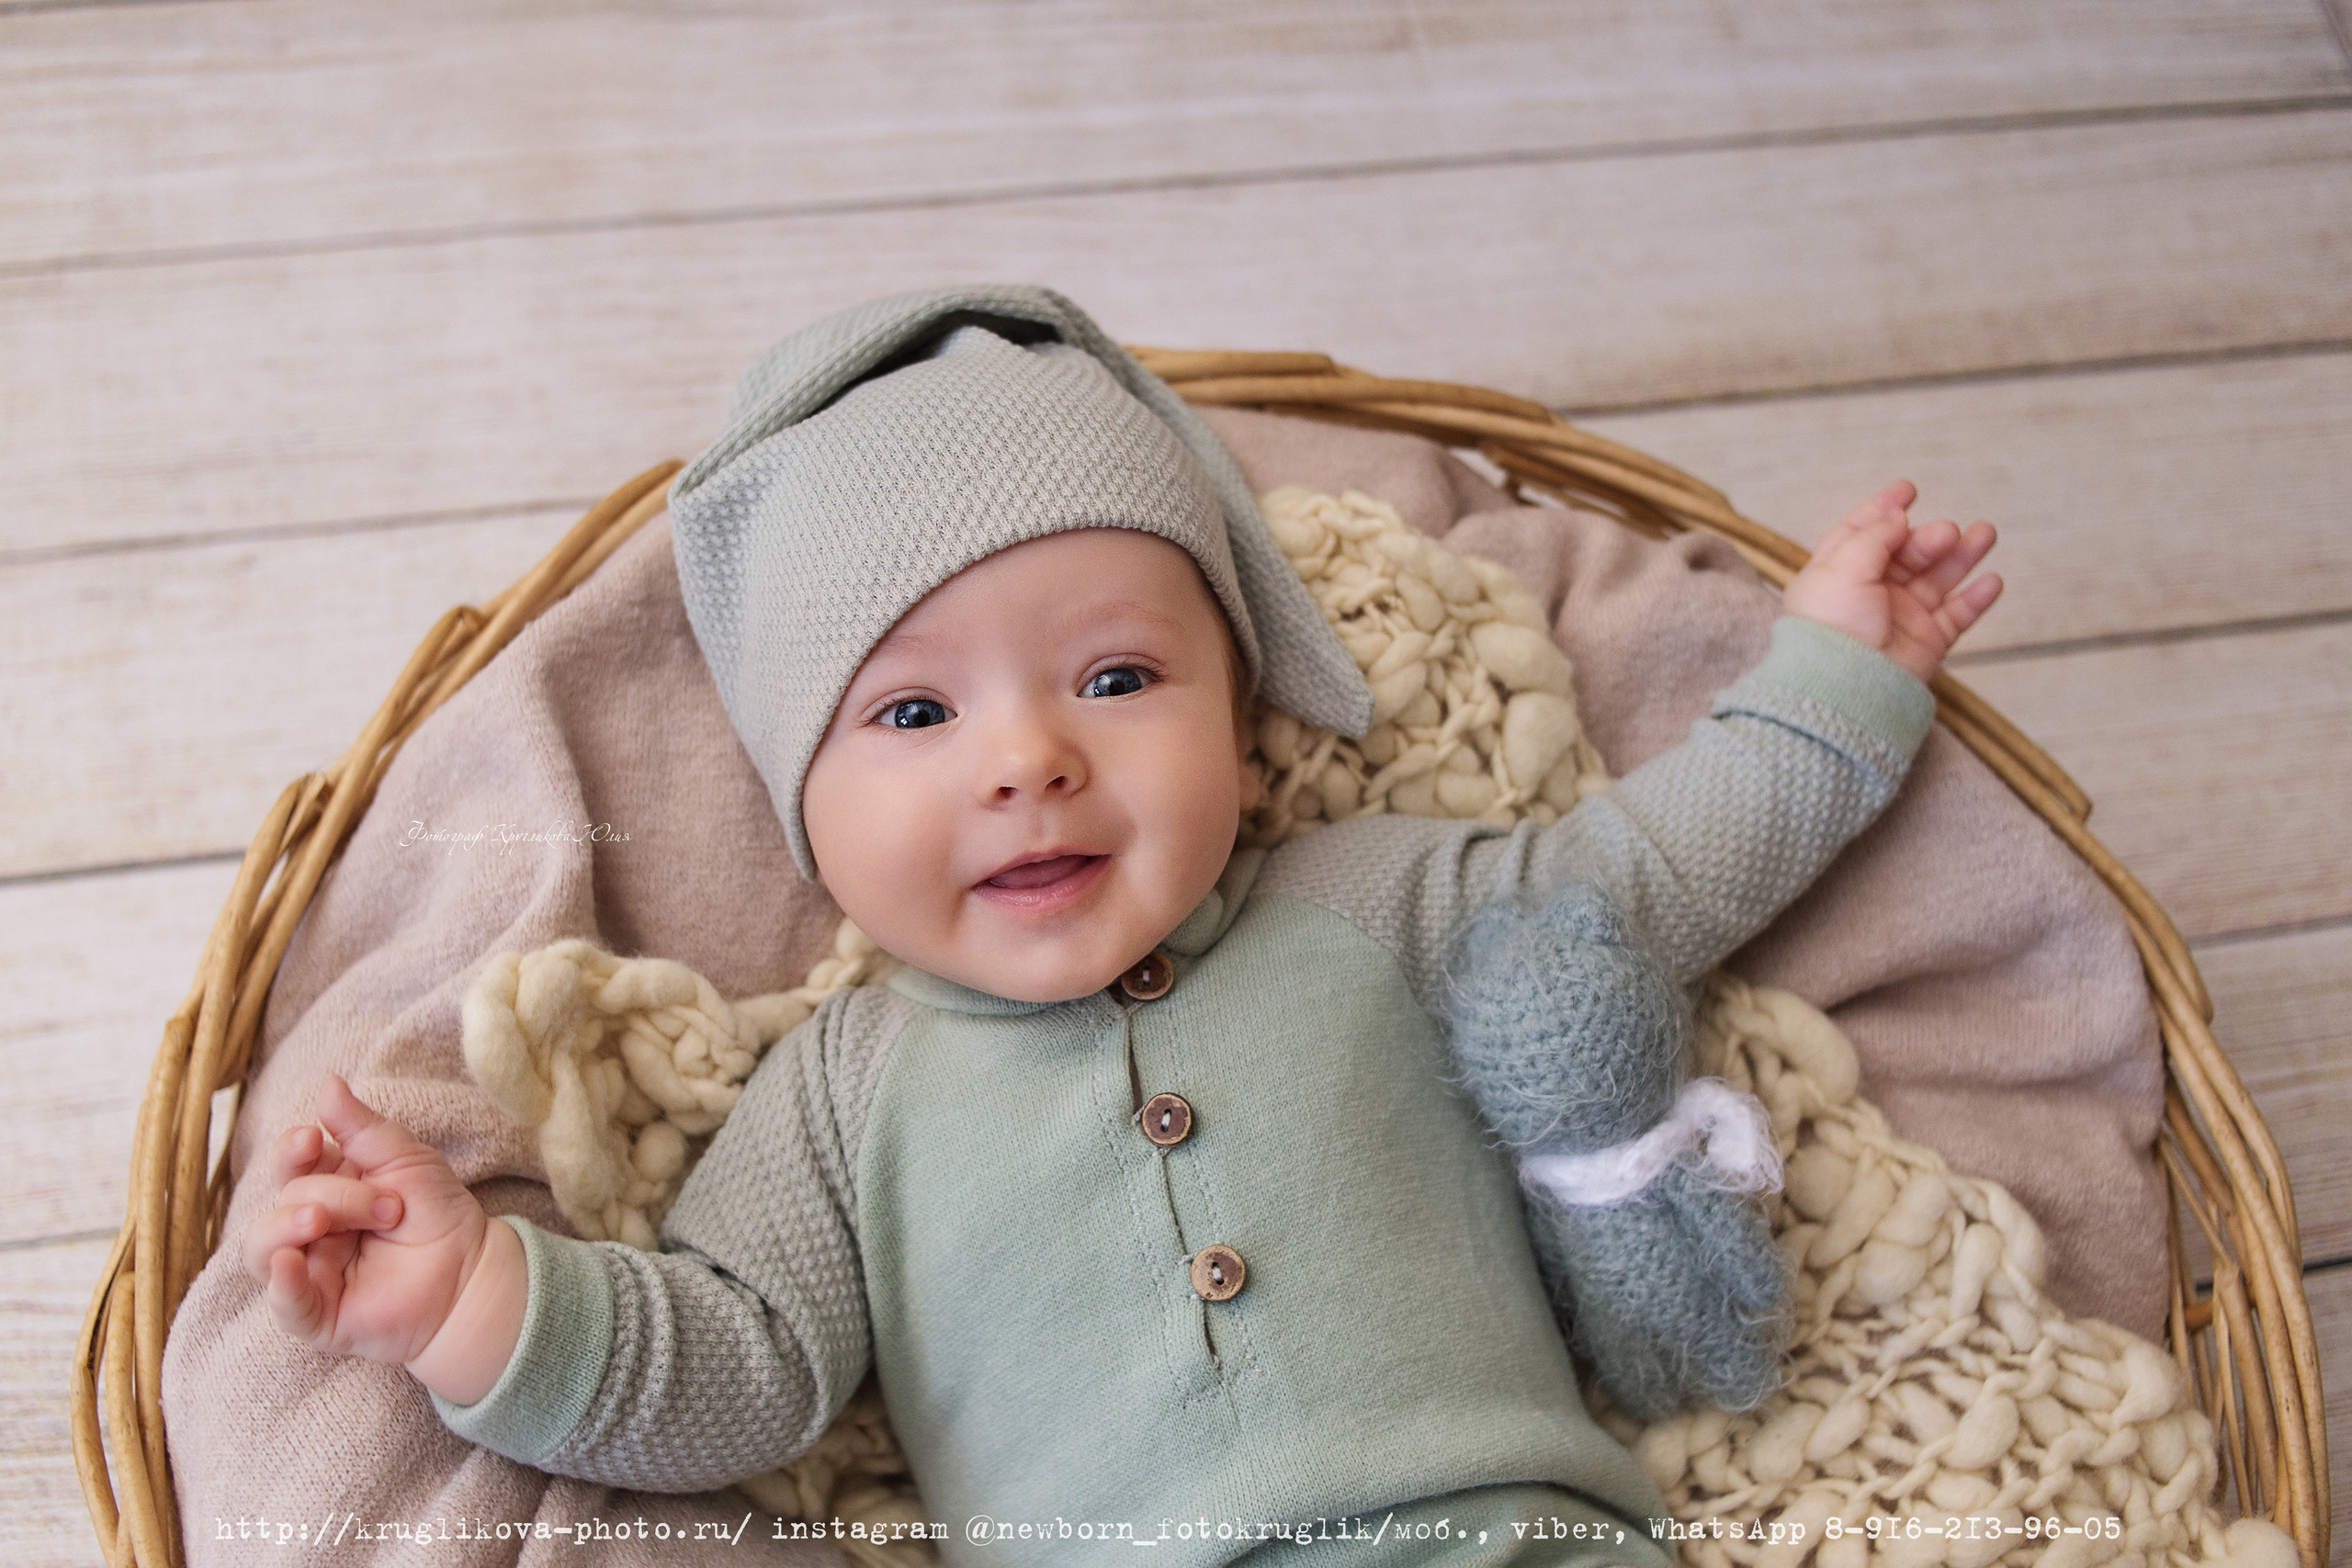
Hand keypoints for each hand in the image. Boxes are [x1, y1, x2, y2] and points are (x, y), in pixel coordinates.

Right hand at [240, 1073, 495, 1370]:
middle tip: (387, 1206)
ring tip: (320, 1221)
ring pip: (262, 1247)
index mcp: (326, 1186)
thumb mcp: (405, 1160)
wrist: (471, 1270)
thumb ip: (362, 1128)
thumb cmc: (437, 1211)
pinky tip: (288, 1263)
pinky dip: (281, 1283)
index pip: (289, 1164)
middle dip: (332, 1195)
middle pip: (286, 1199)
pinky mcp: (316, 1315)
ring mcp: (307, 1271)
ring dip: (287, 1226)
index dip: (292, 1151)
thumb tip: (327, 1082)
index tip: (312, 1140)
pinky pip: (283, 1303)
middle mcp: (308, 1228)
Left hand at [1782, 481, 2002, 682]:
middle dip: (1930, 538)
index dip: (1884, 510)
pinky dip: (1976, 598)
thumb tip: (1897, 516)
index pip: (1863, 534)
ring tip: (1986, 534)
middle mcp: (1869, 594)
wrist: (1846, 686)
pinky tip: (1992, 580)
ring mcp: (1900, 618)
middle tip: (1947, 532)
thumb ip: (1872, 537)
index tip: (1908, 490)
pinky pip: (1957, 615)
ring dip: (1963, 556)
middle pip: (1907, 554)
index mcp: (1838, 575)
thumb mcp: (1842, 569)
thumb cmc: (1831, 628)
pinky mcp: (1926, 642)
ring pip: (1938, 579)